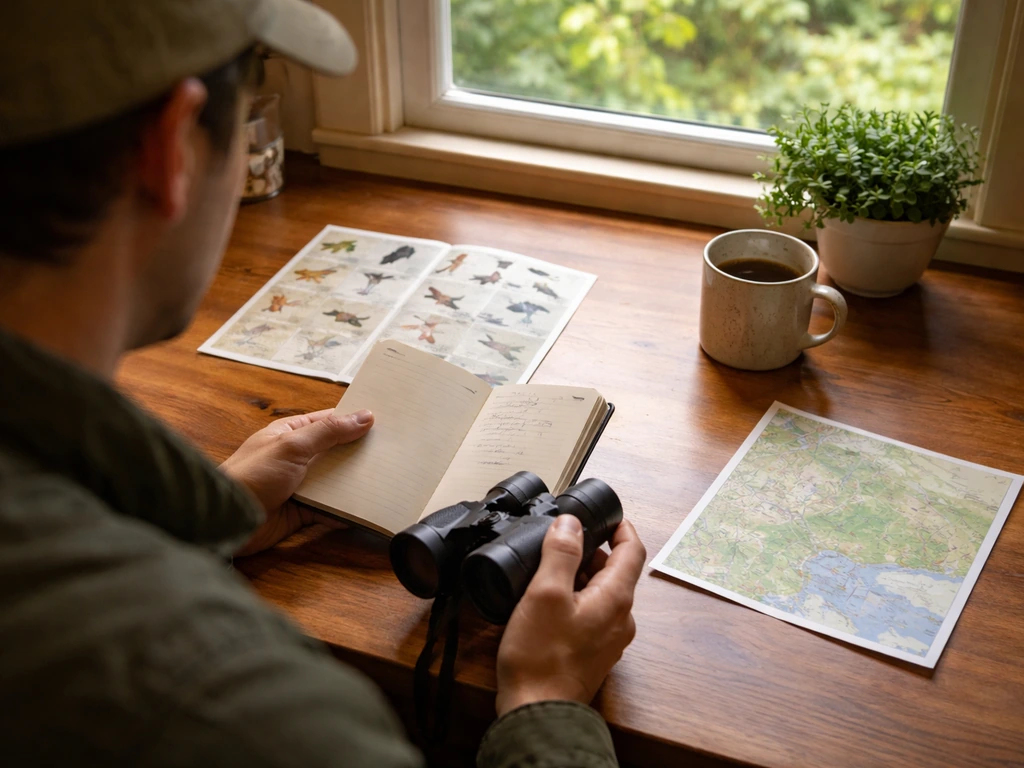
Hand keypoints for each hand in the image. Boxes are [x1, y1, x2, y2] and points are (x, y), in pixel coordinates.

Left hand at [220, 408, 372, 555]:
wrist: (228, 521)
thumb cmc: (251, 476)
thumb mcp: (293, 446)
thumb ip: (329, 432)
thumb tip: (364, 416)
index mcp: (290, 434)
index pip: (328, 422)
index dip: (353, 421)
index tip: (382, 422)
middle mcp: (296, 458)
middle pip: (335, 452)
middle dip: (359, 454)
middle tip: (391, 453)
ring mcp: (299, 485)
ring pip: (335, 481)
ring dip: (354, 482)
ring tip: (385, 479)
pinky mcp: (302, 511)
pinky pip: (329, 508)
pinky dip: (344, 509)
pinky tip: (364, 507)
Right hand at [494, 515, 645, 715]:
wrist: (538, 711)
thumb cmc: (541, 659)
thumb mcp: (545, 593)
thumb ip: (560, 553)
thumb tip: (571, 523)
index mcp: (616, 599)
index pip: (633, 551)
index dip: (622, 528)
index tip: (608, 516)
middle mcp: (620, 619)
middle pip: (616, 571)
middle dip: (592, 551)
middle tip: (562, 542)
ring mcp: (609, 638)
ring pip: (602, 593)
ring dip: (581, 576)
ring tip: (549, 572)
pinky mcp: (593, 652)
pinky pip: (592, 614)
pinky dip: (576, 599)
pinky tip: (548, 604)